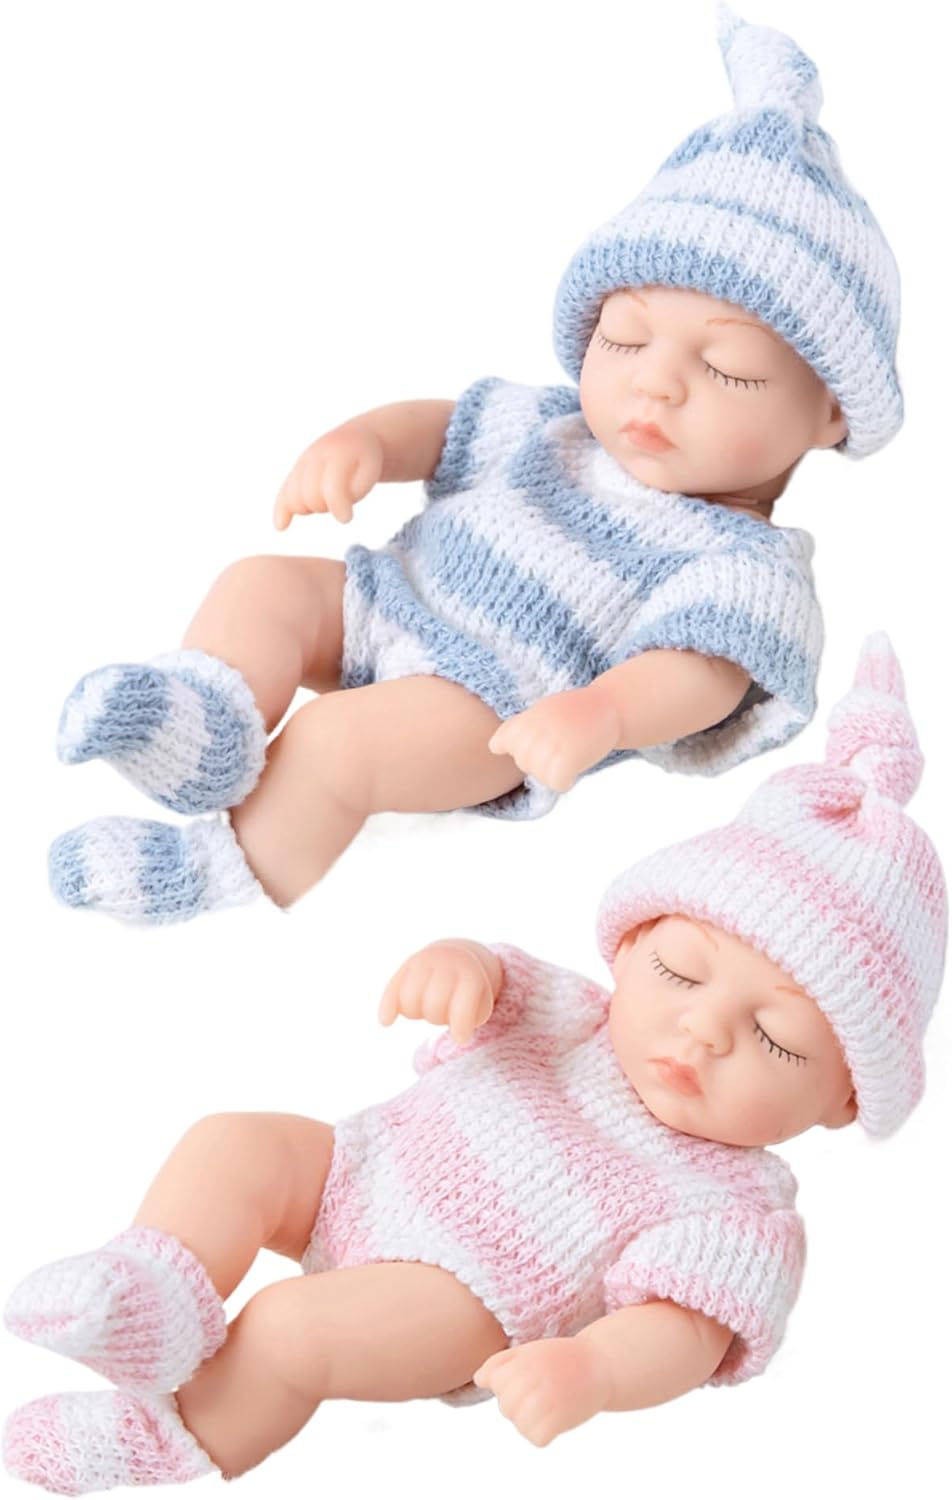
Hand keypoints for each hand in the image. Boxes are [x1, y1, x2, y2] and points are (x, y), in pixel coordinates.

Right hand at [273, 422, 383, 527]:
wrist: (355, 438)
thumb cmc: (365, 460)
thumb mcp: (371, 471)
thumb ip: (357, 490)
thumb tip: (341, 517)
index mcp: (338, 453)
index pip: (331, 487)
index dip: (338, 506)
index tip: (347, 518)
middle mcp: (316, 455)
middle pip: (309, 495)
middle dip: (324, 505)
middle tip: (339, 503)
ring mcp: (303, 462)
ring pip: (294, 498)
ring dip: (309, 507)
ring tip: (325, 500)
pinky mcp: (295, 472)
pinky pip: (283, 494)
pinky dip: (281, 511)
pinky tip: (282, 527)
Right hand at [378, 940, 498, 1044]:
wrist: (456, 957)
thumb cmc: (469, 992)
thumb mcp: (480, 1003)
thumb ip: (469, 1021)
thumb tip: (458, 1037)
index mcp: (469, 974)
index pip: (462, 1003)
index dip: (461, 1024)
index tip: (461, 1039)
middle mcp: (445, 964)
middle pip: (433, 1005)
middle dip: (438, 1017)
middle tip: (445, 1011)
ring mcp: (423, 964)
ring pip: (410, 1000)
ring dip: (417, 1013)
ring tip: (428, 1005)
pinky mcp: (405, 968)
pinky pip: (391, 989)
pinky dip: (387, 1007)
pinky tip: (386, 1022)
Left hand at [473, 1338, 612, 1446]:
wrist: (602, 1363)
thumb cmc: (562, 1358)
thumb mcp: (528, 1350)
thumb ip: (500, 1363)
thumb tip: (479, 1379)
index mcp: (518, 1360)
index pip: (492, 1381)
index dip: (509, 1380)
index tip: (532, 1374)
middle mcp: (526, 1379)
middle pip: (505, 1406)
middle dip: (521, 1402)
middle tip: (547, 1389)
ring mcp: (540, 1400)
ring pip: (519, 1424)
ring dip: (533, 1419)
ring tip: (553, 1402)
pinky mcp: (555, 1421)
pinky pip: (536, 1437)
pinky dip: (546, 1433)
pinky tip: (558, 1417)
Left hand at [488, 689, 619, 791]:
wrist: (610, 704)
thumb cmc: (575, 710)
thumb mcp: (538, 712)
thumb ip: (516, 729)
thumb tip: (493, 748)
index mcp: (520, 720)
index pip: (498, 745)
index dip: (521, 746)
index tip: (542, 732)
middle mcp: (529, 733)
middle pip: (524, 765)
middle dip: (542, 759)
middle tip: (563, 740)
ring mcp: (546, 746)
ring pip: (541, 777)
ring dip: (557, 770)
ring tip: (572, 748)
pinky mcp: (564, 760)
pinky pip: (557, 783)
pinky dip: (568, 779)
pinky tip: (577, 762)